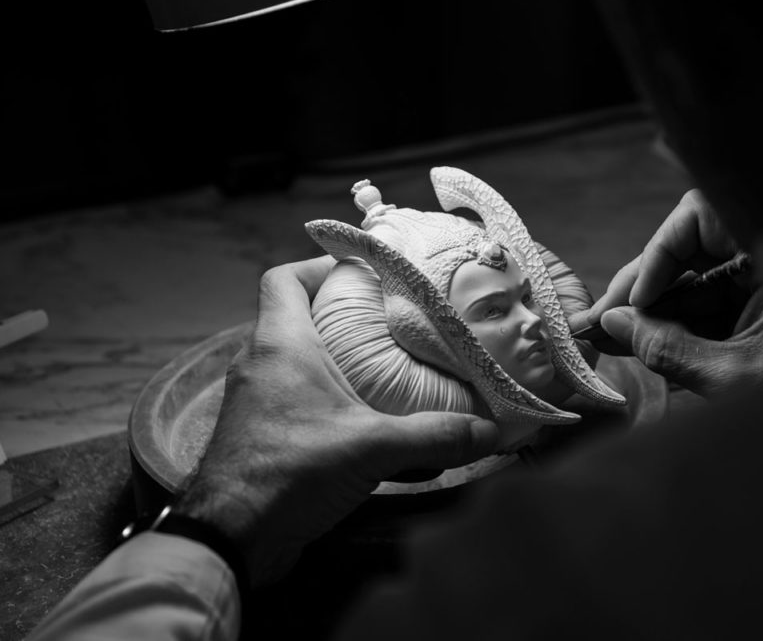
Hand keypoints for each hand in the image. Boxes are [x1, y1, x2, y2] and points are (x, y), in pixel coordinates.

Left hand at [176, 256, 499, 585]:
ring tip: (383, 367)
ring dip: (336, 359)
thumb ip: (434, 436)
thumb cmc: (289, 472)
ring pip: (296, 360)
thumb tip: (490, 432)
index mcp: (279, 345)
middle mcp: (260, 364)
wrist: (230, 539)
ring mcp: (256, 401)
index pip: (283, 278)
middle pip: (294, 316)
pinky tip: (364, 421)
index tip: (361, 273)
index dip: (318, 265)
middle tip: (386, 321)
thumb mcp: (371, 448)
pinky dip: (328, 399)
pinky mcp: (260, 435)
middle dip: (340, 314)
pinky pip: (295, 398)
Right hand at [588, 189, 762, 396]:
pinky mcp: (762, 313)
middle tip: (602, 321)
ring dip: (654, 312)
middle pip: (690, 251)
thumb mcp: (737, 376)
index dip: (660, 252)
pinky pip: (709, 308)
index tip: (637, 299)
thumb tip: (613, 326)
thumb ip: (670, 350)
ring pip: (695, 283)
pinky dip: (677, 327)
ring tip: (611, 339)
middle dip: (645, 288)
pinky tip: (640, 344)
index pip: (701, 216)